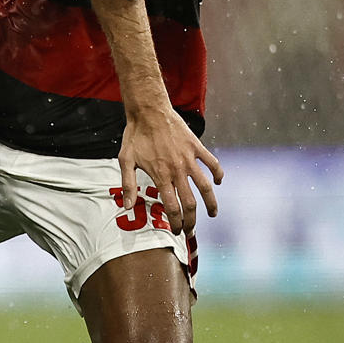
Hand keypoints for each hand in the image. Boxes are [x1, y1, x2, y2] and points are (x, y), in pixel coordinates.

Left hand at [118, 106, 222, 234]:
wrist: (149, 111)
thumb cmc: (135, 136)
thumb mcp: (125, 161)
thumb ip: (128, 185)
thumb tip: (127, 207)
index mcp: (161, 176)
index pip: (172, 208)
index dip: (176, 223)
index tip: (177, 231)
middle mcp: (177, 170)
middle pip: (190, 203)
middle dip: (192, 220)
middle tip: (191, 230)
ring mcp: (189, 159)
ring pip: (205, 187)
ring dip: (211, 203)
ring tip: (213, 214)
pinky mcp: (197, 147)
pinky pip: (213, 163)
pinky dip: (218, 174)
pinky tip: (218, 182)